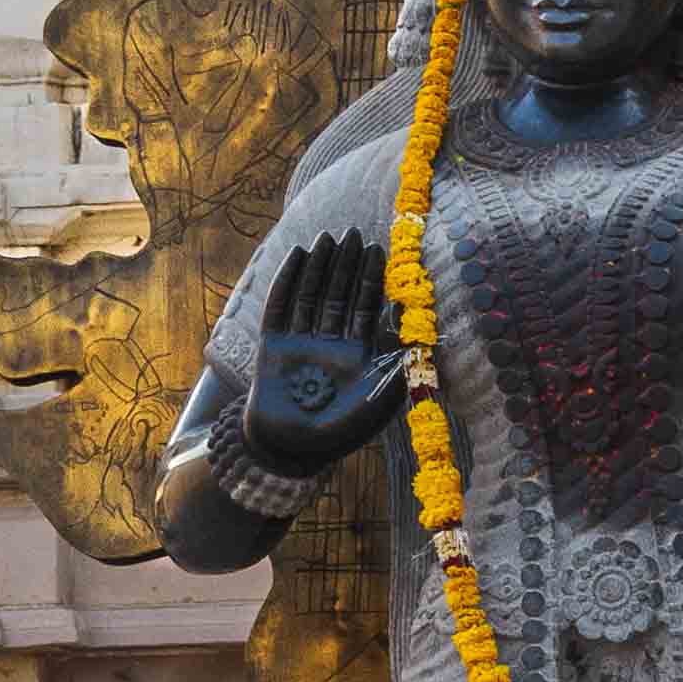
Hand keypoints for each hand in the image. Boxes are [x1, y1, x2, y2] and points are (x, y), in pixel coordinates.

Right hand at [239, 230, 411, 474]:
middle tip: (353, 232)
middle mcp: (329, 345)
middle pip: (338, 295)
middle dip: (346, 264)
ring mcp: (301, 342)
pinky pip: (281, 306)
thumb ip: (397, 365)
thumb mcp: (379, 402)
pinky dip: (288, 280)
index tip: (377, 250)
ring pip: (312, 295)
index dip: (371, 279)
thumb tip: (408, 324)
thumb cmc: (338, 433)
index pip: (365, 308)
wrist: (289, 450)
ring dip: (320, 266)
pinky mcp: (274, 344)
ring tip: (327, 237)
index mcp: (356, 355)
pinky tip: (297, 255)